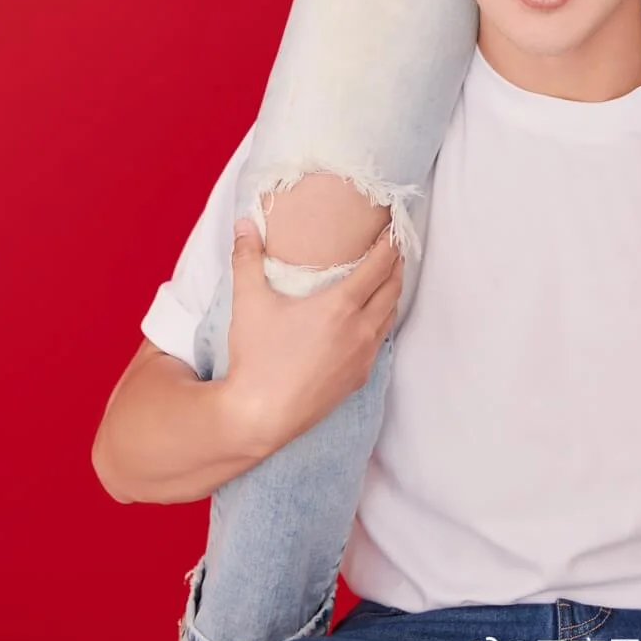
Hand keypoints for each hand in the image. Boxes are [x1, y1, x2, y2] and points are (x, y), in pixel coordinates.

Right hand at [223, 219, 402, 459]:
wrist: (260, 417)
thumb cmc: (257, 358)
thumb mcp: (249, 302)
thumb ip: (247, 258)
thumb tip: (244, 223)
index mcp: (341, 306)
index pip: (379, 265)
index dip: (389, 244)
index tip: (393, 228)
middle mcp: (360, 330)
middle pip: (392, 288)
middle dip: (396, 264)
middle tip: (394, 247)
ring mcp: (362, 357)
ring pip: (390, 316)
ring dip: (392, 293)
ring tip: (386, 278)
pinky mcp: (357, 380)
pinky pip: (379, 342)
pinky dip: (382, 322)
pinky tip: (370, 320)